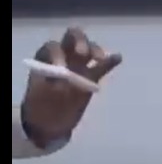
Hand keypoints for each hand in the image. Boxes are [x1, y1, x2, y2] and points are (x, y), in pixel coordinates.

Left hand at [21, 27, 121, 146]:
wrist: (48, 124)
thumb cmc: (40, 107)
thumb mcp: (41, 97)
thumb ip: (52, 85)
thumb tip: (66, 77)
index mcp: (46, 58)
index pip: (54, 47)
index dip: (58, 54)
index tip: (61, 68)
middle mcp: (63, 56)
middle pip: (73, 39)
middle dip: (79, 41)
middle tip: (83, 53)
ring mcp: (78, 66)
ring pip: (89, 50)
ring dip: (94, 50)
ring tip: (99, 59)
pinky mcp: (90, 77)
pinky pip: (101, 67)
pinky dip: (109, 61)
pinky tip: (118, 57)